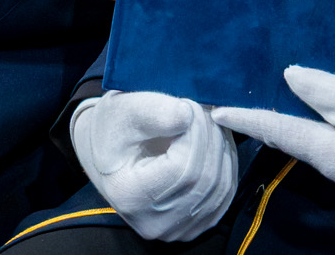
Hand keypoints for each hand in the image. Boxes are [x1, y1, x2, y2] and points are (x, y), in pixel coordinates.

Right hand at [71, 91, 237, 241]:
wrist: (108, 152)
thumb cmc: (114, 128)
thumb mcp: (124, 111)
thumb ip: (153, 110)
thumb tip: (187, 115)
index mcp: (130, 197)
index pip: (182, 169)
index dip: (195, 133)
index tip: (189, 105)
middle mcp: (152, 223)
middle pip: (204, 180)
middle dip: (211, 137)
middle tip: (202, 108)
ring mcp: (175, 230)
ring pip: (220, 188)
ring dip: (222, 148)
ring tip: (207, 121)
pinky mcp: (192, 227)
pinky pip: (224, 196)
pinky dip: (226, 165)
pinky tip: (213, 141)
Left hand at [213, 67, 334, 249]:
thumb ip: (333, 95)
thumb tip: (290, 75)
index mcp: (331, 154)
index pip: (277, 129)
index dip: (245, 116)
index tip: (213, 107)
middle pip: (293, 128)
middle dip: (266, 104)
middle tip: (240, 77)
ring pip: (319, 125)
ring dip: (298, 102)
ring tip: (273, 71)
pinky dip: (331, 103)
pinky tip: (332, 82)